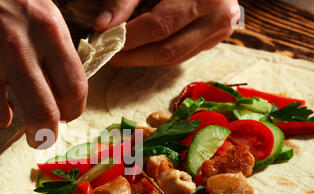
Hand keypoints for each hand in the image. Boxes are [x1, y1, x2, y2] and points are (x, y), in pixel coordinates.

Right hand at [0, 0, 87, 147]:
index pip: (74, 89)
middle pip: (43, 115)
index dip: (72, 112)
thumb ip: (54, 49)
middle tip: (40, 139)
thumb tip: (64, 94)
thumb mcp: (39, 8)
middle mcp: (16, 46)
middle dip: (44, 136)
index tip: (64, 116)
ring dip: (2, 117)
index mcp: (47, 29)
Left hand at [93, 0, 238, 66]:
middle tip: (109, 54)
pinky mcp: (215, 39)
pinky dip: (159, 54)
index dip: (129, 38)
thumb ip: (124, 1)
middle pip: (167, 49)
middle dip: (134, 56)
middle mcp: (219, 17)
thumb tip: (102, 27)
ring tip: (121, 53)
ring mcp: (221, 32)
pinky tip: (141, 49)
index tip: (104, 41)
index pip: (159, 26)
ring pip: (175, 57)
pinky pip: (183, 55)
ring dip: (144, 58)